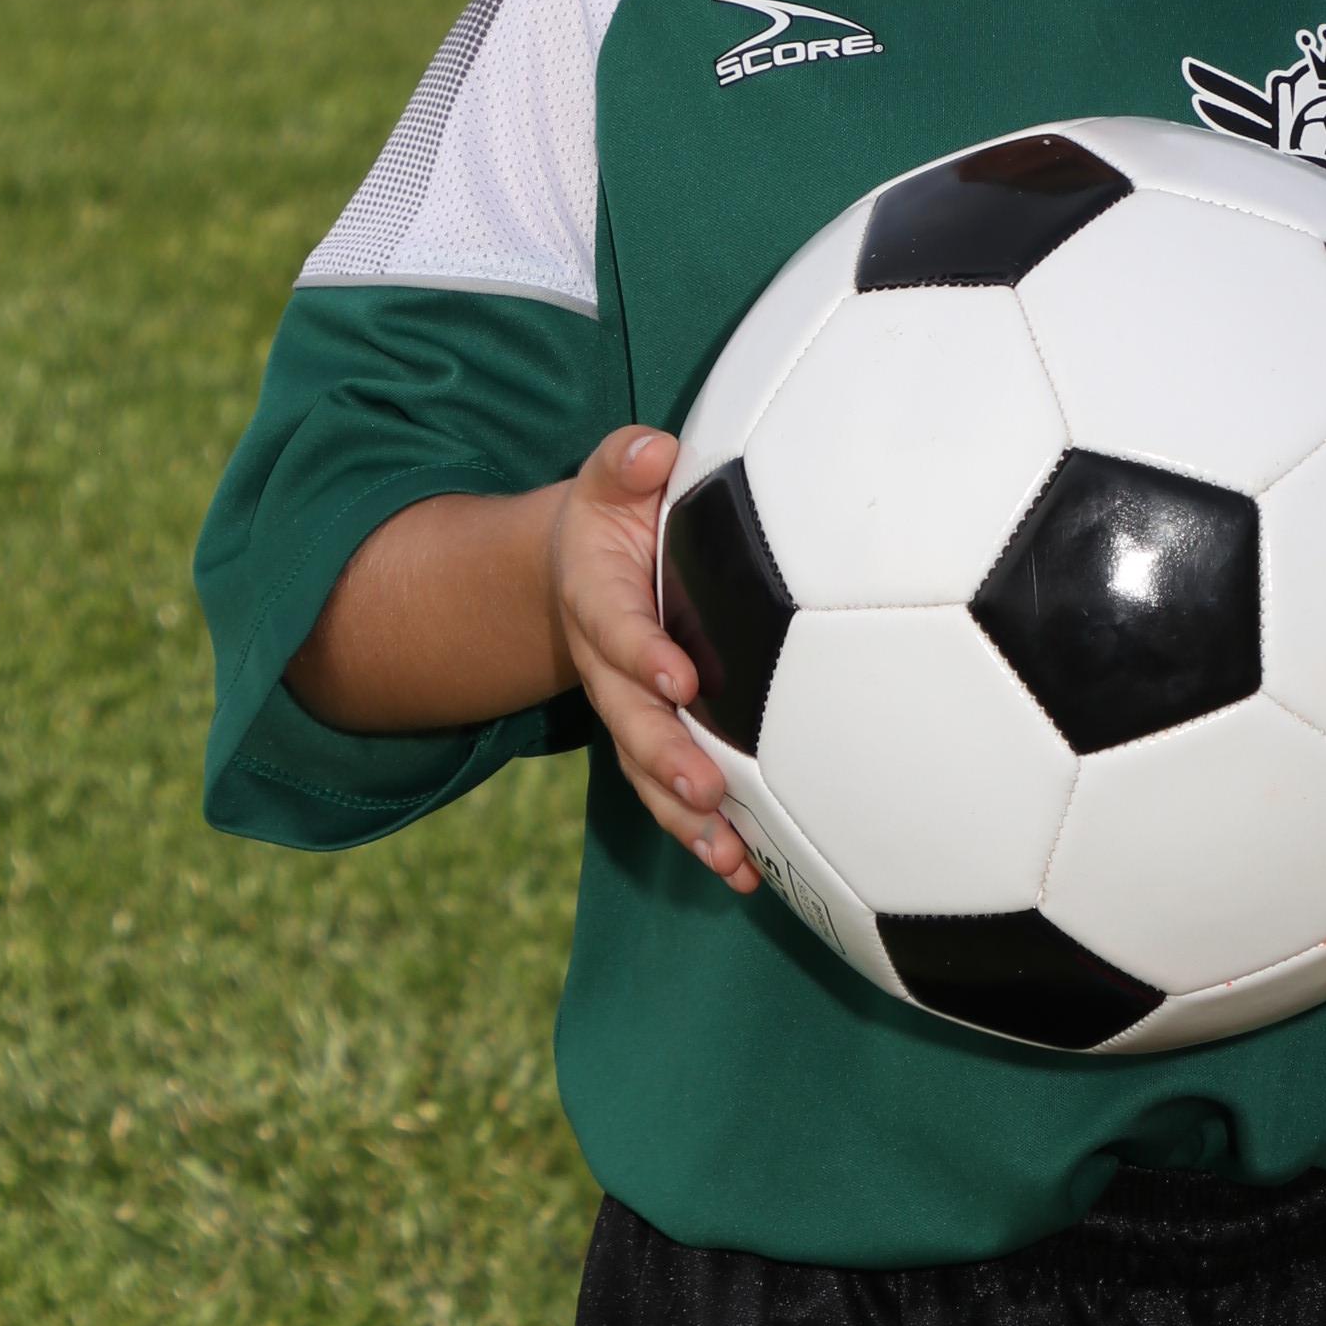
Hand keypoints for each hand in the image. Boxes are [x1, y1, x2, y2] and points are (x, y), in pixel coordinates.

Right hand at [548, 427, 758, 891]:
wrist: (580, 568)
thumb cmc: (615, 514)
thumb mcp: (608, 476)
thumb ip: (624, 461)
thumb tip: (651, 452)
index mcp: (597, 601)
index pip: (616, 629)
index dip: (643, 655)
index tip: (680, 677)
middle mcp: (608, 668)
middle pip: (630, 722)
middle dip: (665, 759)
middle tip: (705, 792)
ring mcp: (629, 711)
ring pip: (648, 773)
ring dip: (685, 820)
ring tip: (728, 859)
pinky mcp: (656, 739)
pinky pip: (674, 794)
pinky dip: (704, 836)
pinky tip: (745, 873)